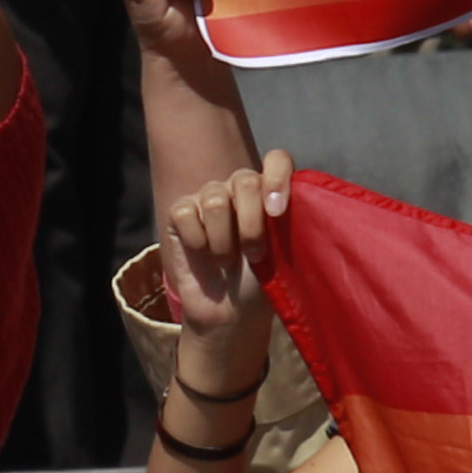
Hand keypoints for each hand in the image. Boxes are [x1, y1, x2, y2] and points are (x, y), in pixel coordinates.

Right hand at [153, 155, 291, 386]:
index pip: (276, 161)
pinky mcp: (181, 212)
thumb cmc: (261, 282)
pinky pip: (186, 213)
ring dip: (223, 240)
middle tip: (254, 255)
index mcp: (269, 191)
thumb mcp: (283, 253)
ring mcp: (208, 197)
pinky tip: (202, 254)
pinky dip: (196, 240)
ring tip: (226, 261)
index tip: (277, 212)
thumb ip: (287, 221)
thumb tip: (290, 201)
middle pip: (245, 180)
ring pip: (214, 200)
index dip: (277, 178)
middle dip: (251, 223)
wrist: (231, 312)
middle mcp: (239, 188)